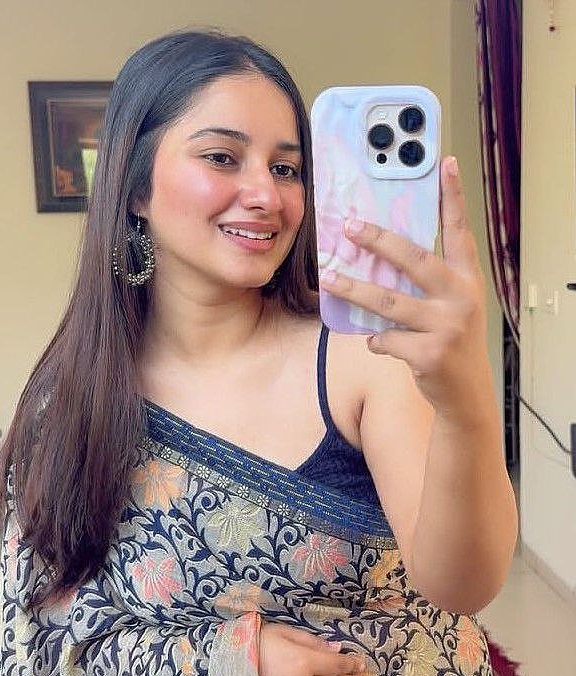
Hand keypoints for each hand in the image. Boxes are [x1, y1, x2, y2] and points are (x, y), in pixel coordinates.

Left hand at [319, 157, 493, 425]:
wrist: (466, 393)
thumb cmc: (452, 341)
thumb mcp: (453, 305)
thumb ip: (429, 281)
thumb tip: (382, 253)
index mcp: (467, 280)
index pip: (458, 231)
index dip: (452, 197)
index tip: (445, 162)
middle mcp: (460, 298)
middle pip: (414, 260)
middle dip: (379, 241)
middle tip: (349, 226)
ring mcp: (445, 327)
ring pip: (388, 302)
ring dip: (354, 290)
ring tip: (328, 278)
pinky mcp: (427, 354)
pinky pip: (385, 339)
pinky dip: (375, 340)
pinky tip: (375, 342)